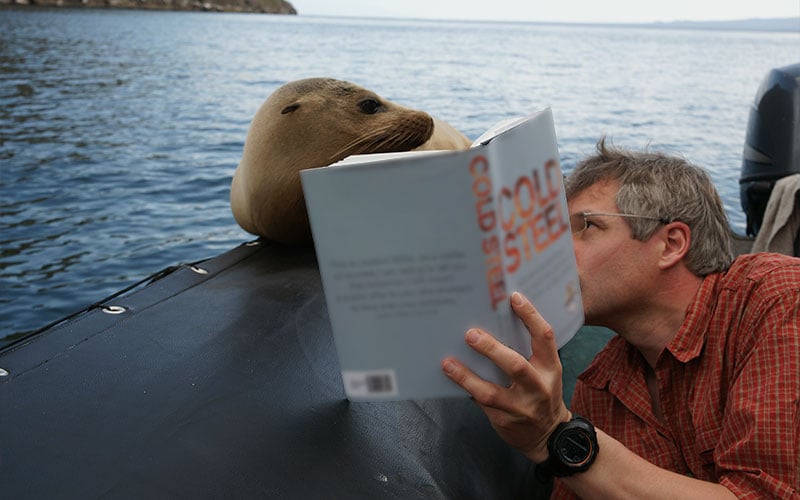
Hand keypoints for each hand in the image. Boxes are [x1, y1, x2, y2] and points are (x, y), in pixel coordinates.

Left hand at [441, 291, 571, 462]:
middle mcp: (538, 386)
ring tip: (448, 363)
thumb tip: (493, 321)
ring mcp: (521, 407)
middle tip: (470, 334)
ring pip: (491, 391)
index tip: (514, 297)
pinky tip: (451, 377)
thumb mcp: (544, 371)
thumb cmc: (541, 393)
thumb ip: (527, 350)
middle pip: (515, 365)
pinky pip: (481, 403)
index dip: (531, 316)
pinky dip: (466, 389)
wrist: (548, 436)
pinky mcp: (504, 420)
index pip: (544, 337)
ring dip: (466, 376)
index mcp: (550, 367)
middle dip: (491, 349)